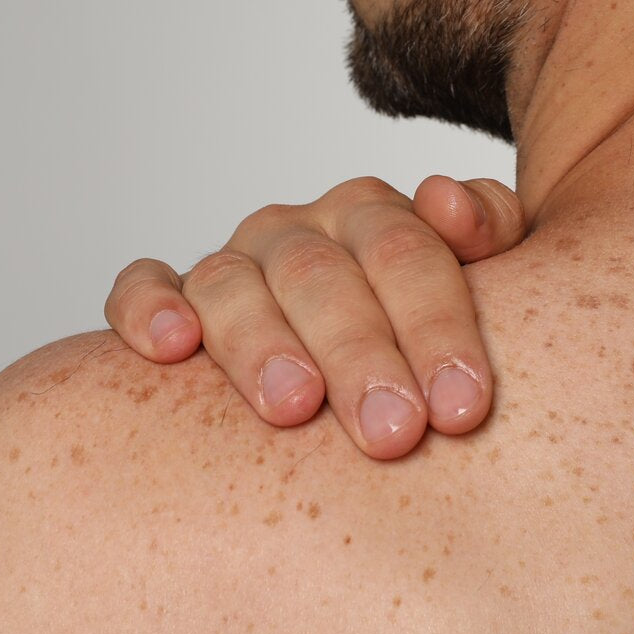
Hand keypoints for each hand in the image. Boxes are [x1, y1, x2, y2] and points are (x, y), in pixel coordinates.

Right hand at [104, 175, 525, 458]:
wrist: (362, 355)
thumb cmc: (423, 339)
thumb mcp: (483, 281)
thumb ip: (492, 229)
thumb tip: (450, 201)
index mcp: (373, 218)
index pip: (407, 254)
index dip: (437, 328)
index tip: (462, 408)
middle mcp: (298, 233)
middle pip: (321, 276)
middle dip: (359, 354)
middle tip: (392, 433)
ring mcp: (231, 266)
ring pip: (231, 284)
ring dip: (260, 343)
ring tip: (293, 407)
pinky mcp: (165, 299)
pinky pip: (141, 288)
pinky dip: (148, 309)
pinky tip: (171, 347)